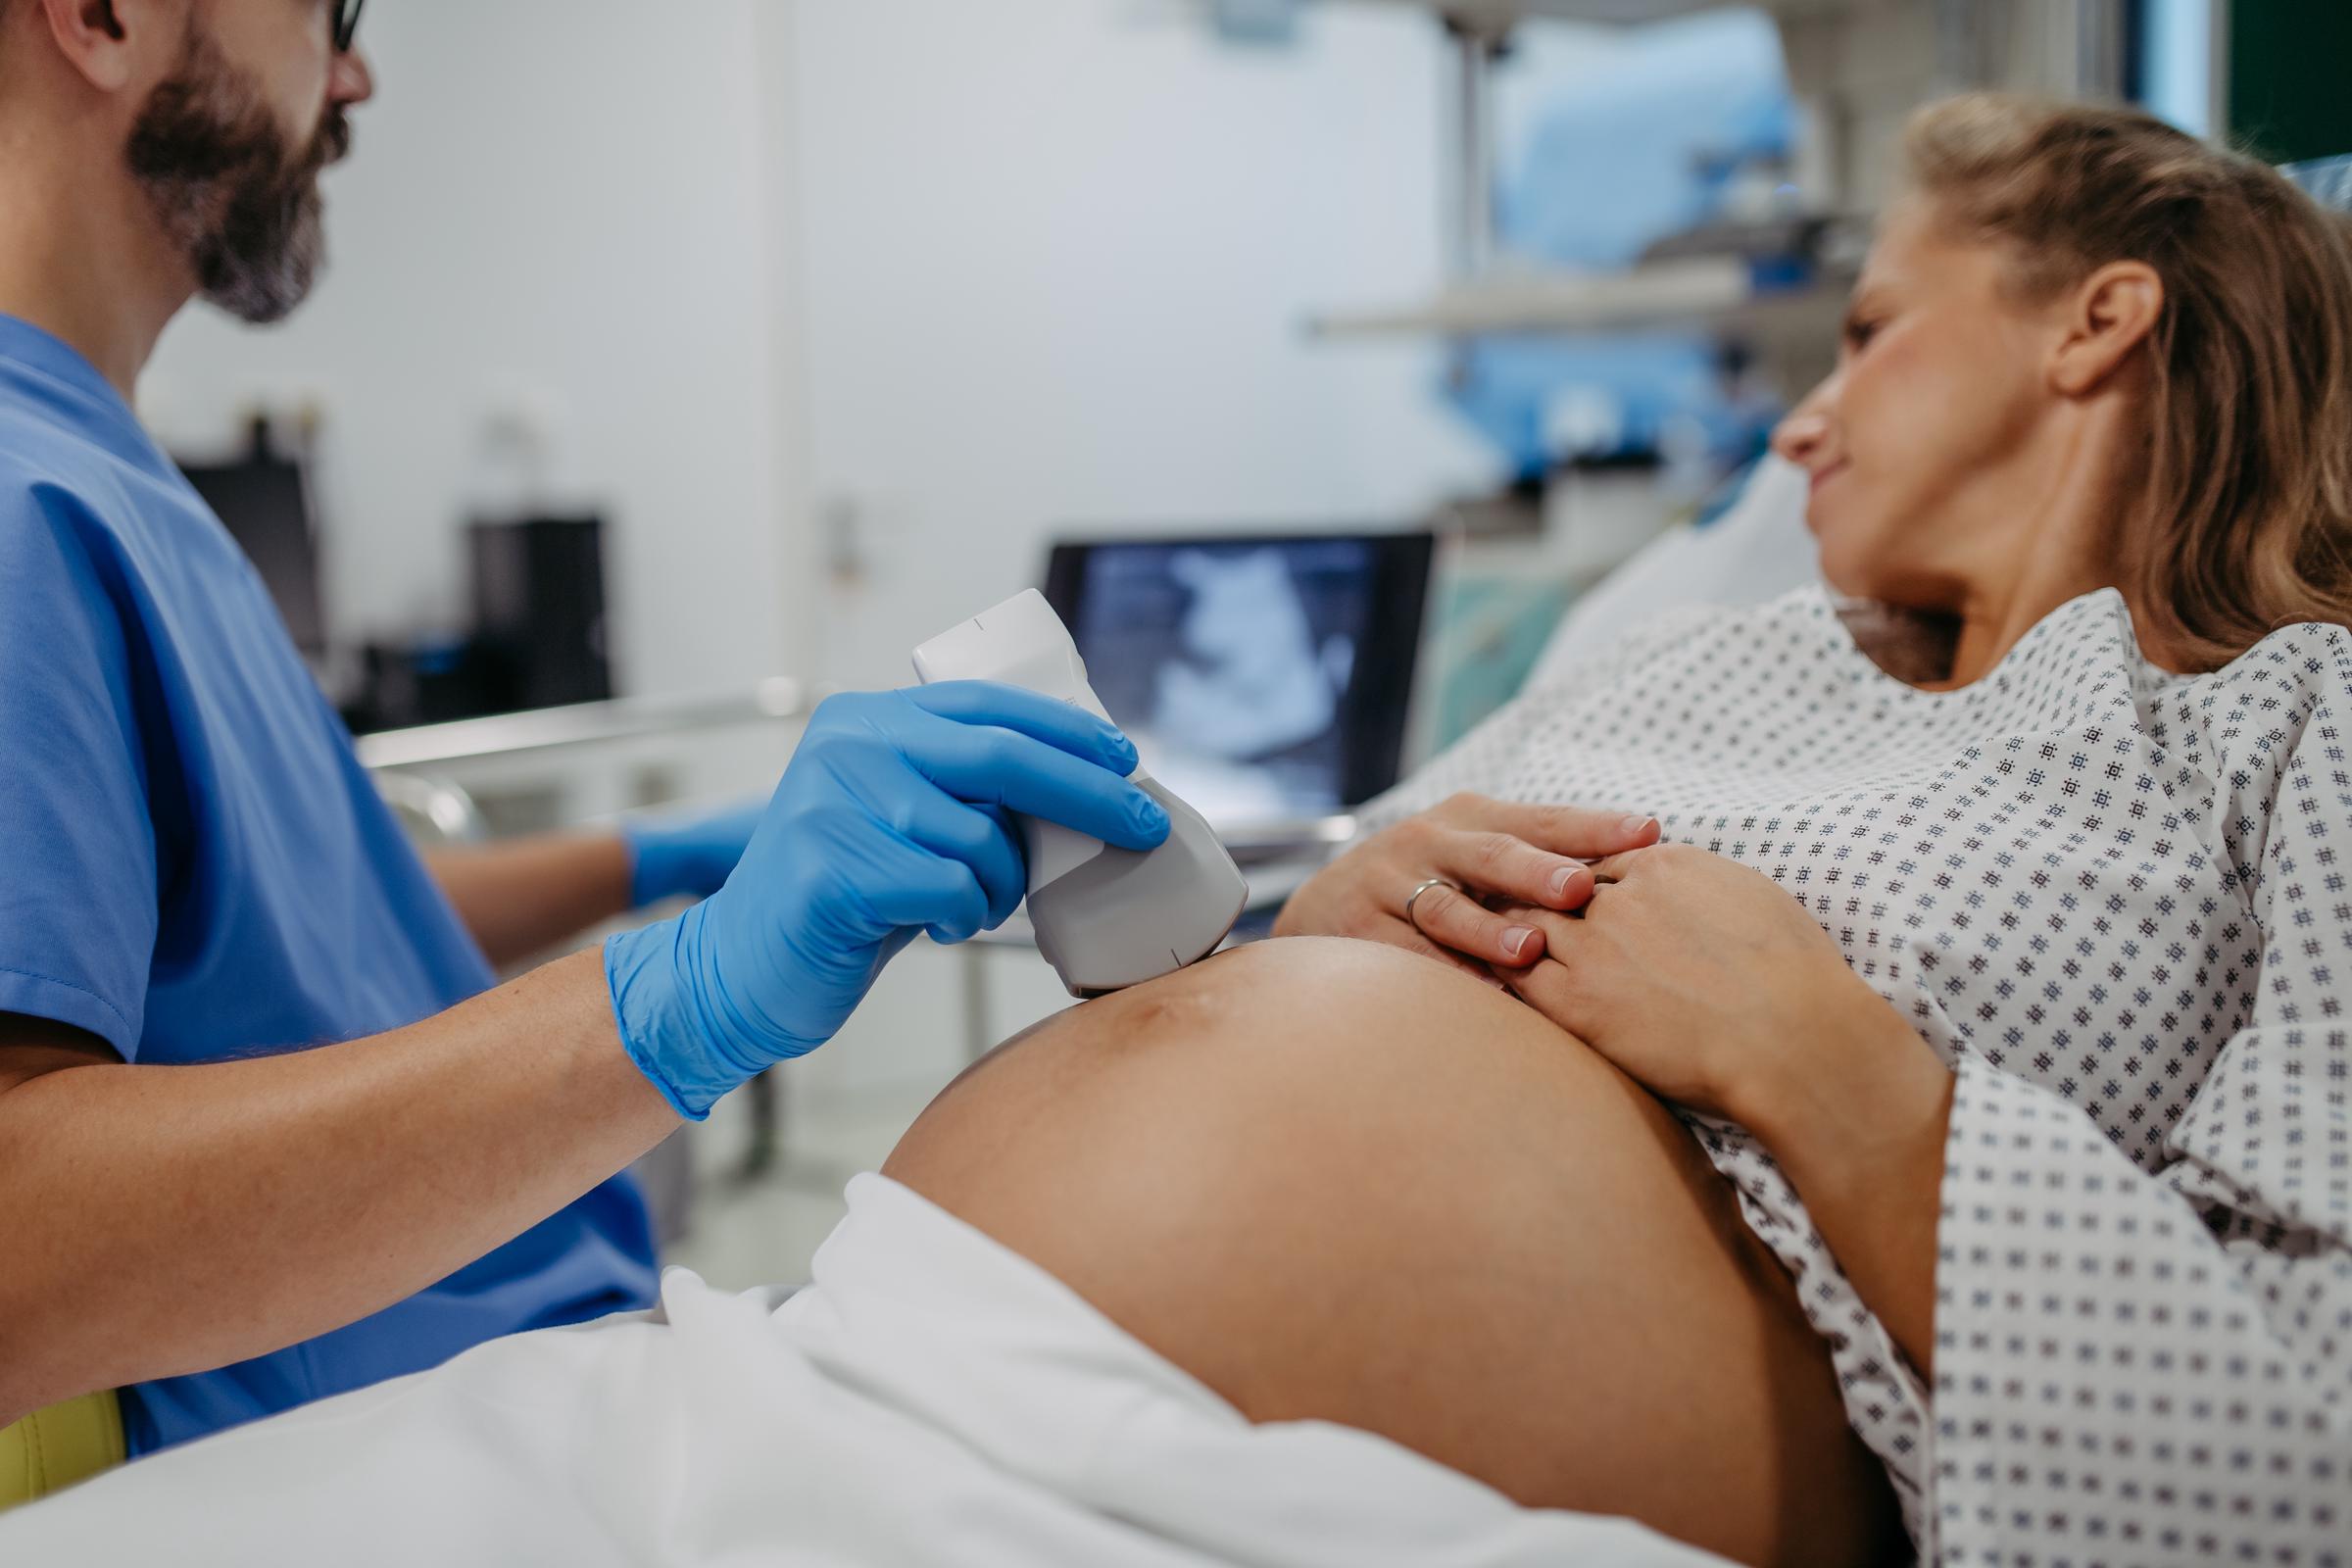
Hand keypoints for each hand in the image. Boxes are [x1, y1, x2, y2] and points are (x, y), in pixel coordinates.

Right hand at [604, 683, 1170, 1118]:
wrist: (738, 971)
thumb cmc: (842, 902)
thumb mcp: (899, 822)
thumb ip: (963, 790)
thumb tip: (1085, 781)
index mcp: (865, 720)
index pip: (988, 705)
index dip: (1067, 730)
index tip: (1127, 758)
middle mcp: (846, 746)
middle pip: (1002, 757)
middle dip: (1089, 792)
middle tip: (1142, 825)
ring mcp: (832, 804)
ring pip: (981, 837)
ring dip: (999, 884)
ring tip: (969, 906)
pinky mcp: (830, 869)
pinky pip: (949, 890)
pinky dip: (963, 917)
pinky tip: (934, 926)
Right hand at [1272, 793, 1658, 976]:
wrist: (1326, 902)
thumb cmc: (1435, 879)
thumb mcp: (1477, 852)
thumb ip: (1543, 856)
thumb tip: (1651, 870)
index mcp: (1473, 816)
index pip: (1544, 819)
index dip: (1595, 827)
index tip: (1647, 834)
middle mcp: (1431, 842)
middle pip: (1491, 855)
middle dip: (1536, 872)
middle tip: (1580, 889)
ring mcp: (1391, 886)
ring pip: (1446, 910)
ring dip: (1487, 932)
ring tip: (1528, 950)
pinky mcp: (1362, 932)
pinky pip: (1409, 960)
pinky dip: (1444, 978)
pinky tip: (1478, 996)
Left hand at [1493, 842, 1922, 1124]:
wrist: (1793, 1036)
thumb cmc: (1793, 976)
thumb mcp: (1751, 899)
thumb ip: (1704, 885)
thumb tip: (1692, 890)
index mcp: (1662, 864)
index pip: (1595, 860)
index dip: (1571, 879)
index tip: (1554, 892)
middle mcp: (1619, 897)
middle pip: (1546, 884)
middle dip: (1519, 894)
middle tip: (1485, 902)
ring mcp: (1594, 948)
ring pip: (1522, 925)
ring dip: (1496, 932)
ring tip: (1467, 939)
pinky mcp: (1579, 1003)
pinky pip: (1516, 980)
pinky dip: (1493, 976)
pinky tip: (1476, 983)